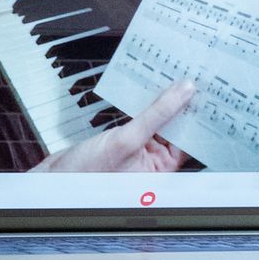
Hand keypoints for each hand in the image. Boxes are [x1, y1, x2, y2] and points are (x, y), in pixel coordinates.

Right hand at [35, 79, 195, 174]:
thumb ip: (157, 114)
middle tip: (191, 82)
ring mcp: (139, 154)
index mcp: (161, 174)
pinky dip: (145, 107)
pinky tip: (149, 91)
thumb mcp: (127, 139)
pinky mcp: (125, 143)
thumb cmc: (86, 175)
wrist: (53, 179)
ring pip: (159, 124)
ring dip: (163, 105)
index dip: (196, 119)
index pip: (187, 142)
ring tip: (173, 80)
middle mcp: (153, 166)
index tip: (206, 96)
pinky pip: (142, 122)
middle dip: (181, 108)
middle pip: (175, 131)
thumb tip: (183, 93)